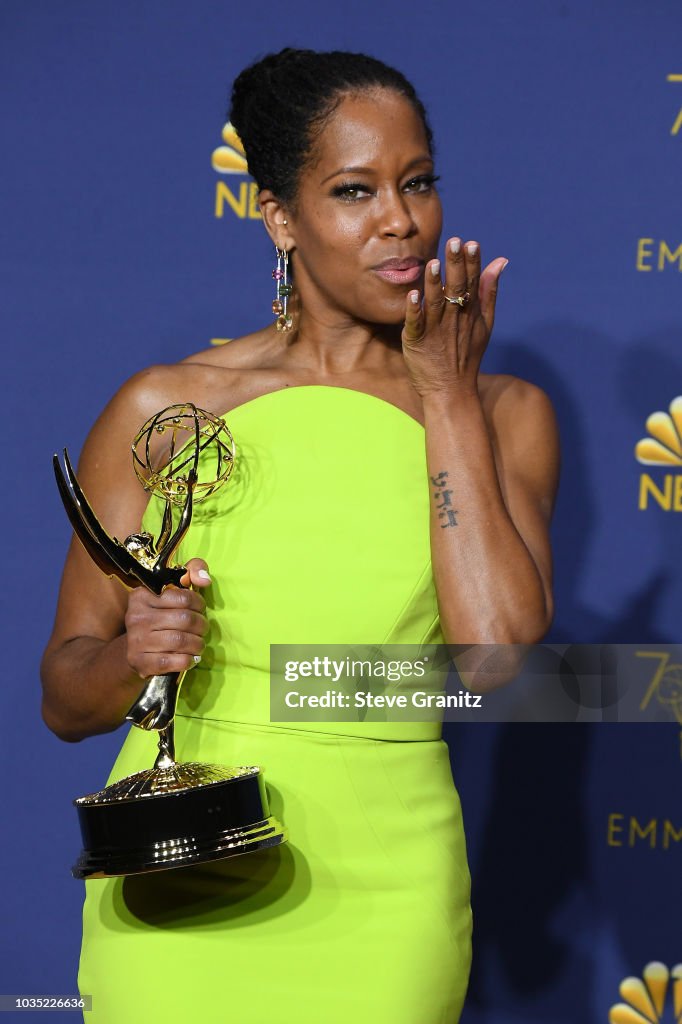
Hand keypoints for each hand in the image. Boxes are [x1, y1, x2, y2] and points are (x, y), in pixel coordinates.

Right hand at [124, 558, 210, 677]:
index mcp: (142, 595)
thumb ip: (191, 572)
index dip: (199, 604)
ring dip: (197, 645)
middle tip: (202, 630)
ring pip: (181, 641)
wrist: (134, 650)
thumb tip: (204, 580)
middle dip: (201, 626)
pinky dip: (187, 661)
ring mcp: (136, 640)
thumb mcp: (171, 589)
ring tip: (198, 645)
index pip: (183, 597)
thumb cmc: (160, 616)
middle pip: (185, 620)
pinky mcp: (140, 662)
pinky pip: (173, 661)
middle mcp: (136, 616)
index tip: (199, 610)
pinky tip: (189, 658)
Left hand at [401, 237, 507, 398]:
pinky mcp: (417, 342)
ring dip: (435, 284)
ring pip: (435, 303)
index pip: (472, 283)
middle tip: (454, 243)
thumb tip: (500, 261)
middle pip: (456, 288)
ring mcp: (436, 330)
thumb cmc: (466, 356)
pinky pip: (416, 323)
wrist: (452, 391)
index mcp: (469, 312)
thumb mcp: (485, 323)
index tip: (471, 244)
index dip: (472, 263)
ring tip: (434, 264)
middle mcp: (454, 319)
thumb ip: (489, 291)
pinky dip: (414, 310)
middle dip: (455, 265)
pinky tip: (413, 295)